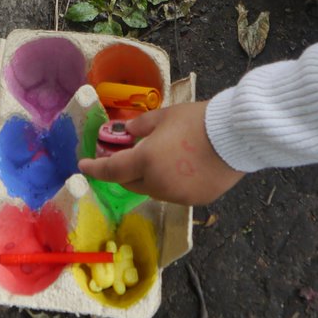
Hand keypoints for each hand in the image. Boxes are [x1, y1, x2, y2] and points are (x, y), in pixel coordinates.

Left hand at [78, 101, 243, 205]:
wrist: (235, 137)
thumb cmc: (197, 120)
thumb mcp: (164, 116)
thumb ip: (140, 126)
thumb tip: (127, 132)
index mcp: (146, 161)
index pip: (112, 170)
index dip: (94, 168)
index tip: (83, 165)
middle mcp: (158, 184)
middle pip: (131, 183)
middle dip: (124, 171)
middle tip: (126, 154)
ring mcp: (178, 196)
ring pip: (153, 189)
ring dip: (149, 176)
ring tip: (161, 156)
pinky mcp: (195, 201)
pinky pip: (174, 193)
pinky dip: (170, 182)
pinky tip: (182, 166)